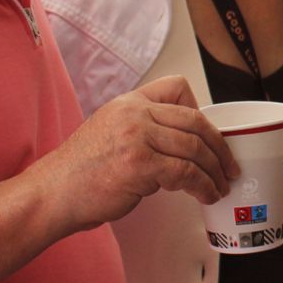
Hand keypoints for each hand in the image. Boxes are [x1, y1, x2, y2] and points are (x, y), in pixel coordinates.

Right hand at [36, 75, 236, 230]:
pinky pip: (186, 173)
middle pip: (196, 120)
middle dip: (220, 146)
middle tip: (229, 165)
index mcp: (129, 102)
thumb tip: (181, 145)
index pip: (178, 87)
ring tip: (220, 186)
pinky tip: (207, 195)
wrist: (53, 193)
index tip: (209, 134)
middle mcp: (135, 113)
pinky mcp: (140, 164)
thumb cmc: (81, 172)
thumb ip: (143, 129)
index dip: (201, 110)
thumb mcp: (110, 131)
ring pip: (195, 148)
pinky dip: (203, 186)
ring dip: (215, 171)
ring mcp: (138, 136)